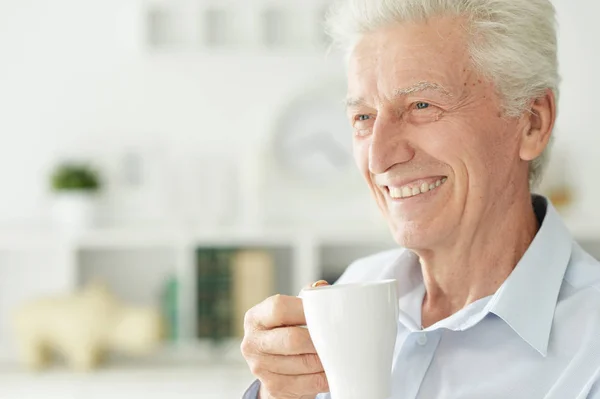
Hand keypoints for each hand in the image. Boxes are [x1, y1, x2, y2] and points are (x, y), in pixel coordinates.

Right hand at [241, 281, 329, 398]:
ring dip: (325, 360)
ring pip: (304, 363)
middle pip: (292, 339)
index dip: (304, 310)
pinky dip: (324, 377)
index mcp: (255, 318)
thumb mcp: (289, 314)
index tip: (322, 313)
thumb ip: (305, 299)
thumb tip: (323, 288)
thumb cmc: (286, 333)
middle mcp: (252, 342)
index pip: (279, 308)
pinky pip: (308, 383)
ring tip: (335, 354)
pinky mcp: (273, 387)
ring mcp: (260, 367)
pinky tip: (330, 371)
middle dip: (318, 340)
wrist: (274, 368)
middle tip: (335, 338)